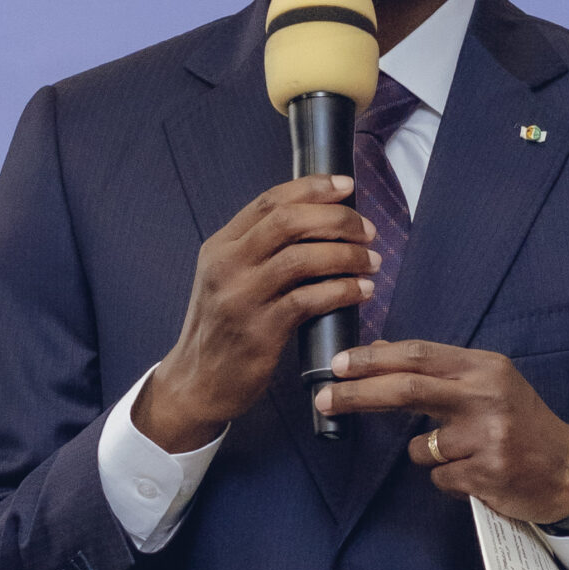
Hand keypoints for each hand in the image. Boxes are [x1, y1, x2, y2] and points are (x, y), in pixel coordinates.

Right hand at [134, 177, 380, 452]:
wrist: (197, 383)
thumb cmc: (223, 328)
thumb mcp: (228, 279)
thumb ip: (260, 250)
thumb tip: (318, 222)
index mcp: (220, 246)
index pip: (270, 200)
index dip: (313, 187)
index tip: (347, 186)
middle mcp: (227, 265)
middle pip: (288, 221)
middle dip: (337, 219)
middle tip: (368, 231)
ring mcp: (241, 298)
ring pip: (302, 258)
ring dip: (346, 256)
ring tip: (371, 262)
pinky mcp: (259, 331)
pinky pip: (309, 300)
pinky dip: (342, 291)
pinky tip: (361, 291)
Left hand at [314, 339, 568, 523]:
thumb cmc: (521, 424)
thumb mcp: (486, 385)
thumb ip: (437, 372)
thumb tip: (380, 352)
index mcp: (484, 367)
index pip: (417, 355)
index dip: (373, 359)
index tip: (338, 364)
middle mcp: (486, 395)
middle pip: (407, 388)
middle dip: (358, 394)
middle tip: (324, 398)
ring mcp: (488, 434)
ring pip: (420, 447)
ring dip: (428, 455)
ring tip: (465, 454)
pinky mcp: (487, 471)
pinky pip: (439, 477)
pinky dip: (448, 479)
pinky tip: (477, 474)